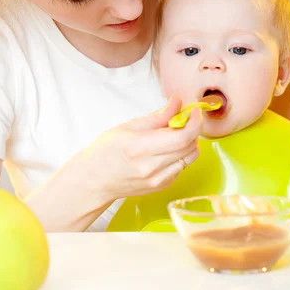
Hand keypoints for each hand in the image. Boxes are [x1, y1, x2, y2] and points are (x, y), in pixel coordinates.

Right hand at [77, 96, 202, 203]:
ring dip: (189, 143)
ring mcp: (158, 180)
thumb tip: (178, 102)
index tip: (195, 112)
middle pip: (190, 146)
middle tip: (184, 119)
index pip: (182, 137)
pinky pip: (182, 167)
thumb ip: (158, 116)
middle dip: (193, 129)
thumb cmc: (106, 151)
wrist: (94, 180)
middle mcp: (152, 167)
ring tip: (175, 134)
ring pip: (190, 158)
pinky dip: (181, 155)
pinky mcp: (162, 186)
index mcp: (141, 148)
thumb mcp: (128, 126)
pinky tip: (167, 150)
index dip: (195, 122)